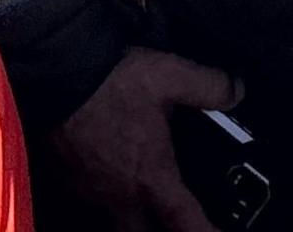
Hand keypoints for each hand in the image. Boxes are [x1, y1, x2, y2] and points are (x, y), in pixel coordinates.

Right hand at [50, 47, 240, 231]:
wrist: (54, 77)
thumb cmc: (110, 82)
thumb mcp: (170, 75)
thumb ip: (209, 86)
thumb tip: (237, 91)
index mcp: (152, 178)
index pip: (187, 224)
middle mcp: (121, 199)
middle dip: (166, 231)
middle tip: (180, 221)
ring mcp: (92, 198)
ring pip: (118, 229)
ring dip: (137, 226)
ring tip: (149, 212)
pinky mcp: (69, 188)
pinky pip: (92, 216)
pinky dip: (108, 214)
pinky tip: (114, 198)